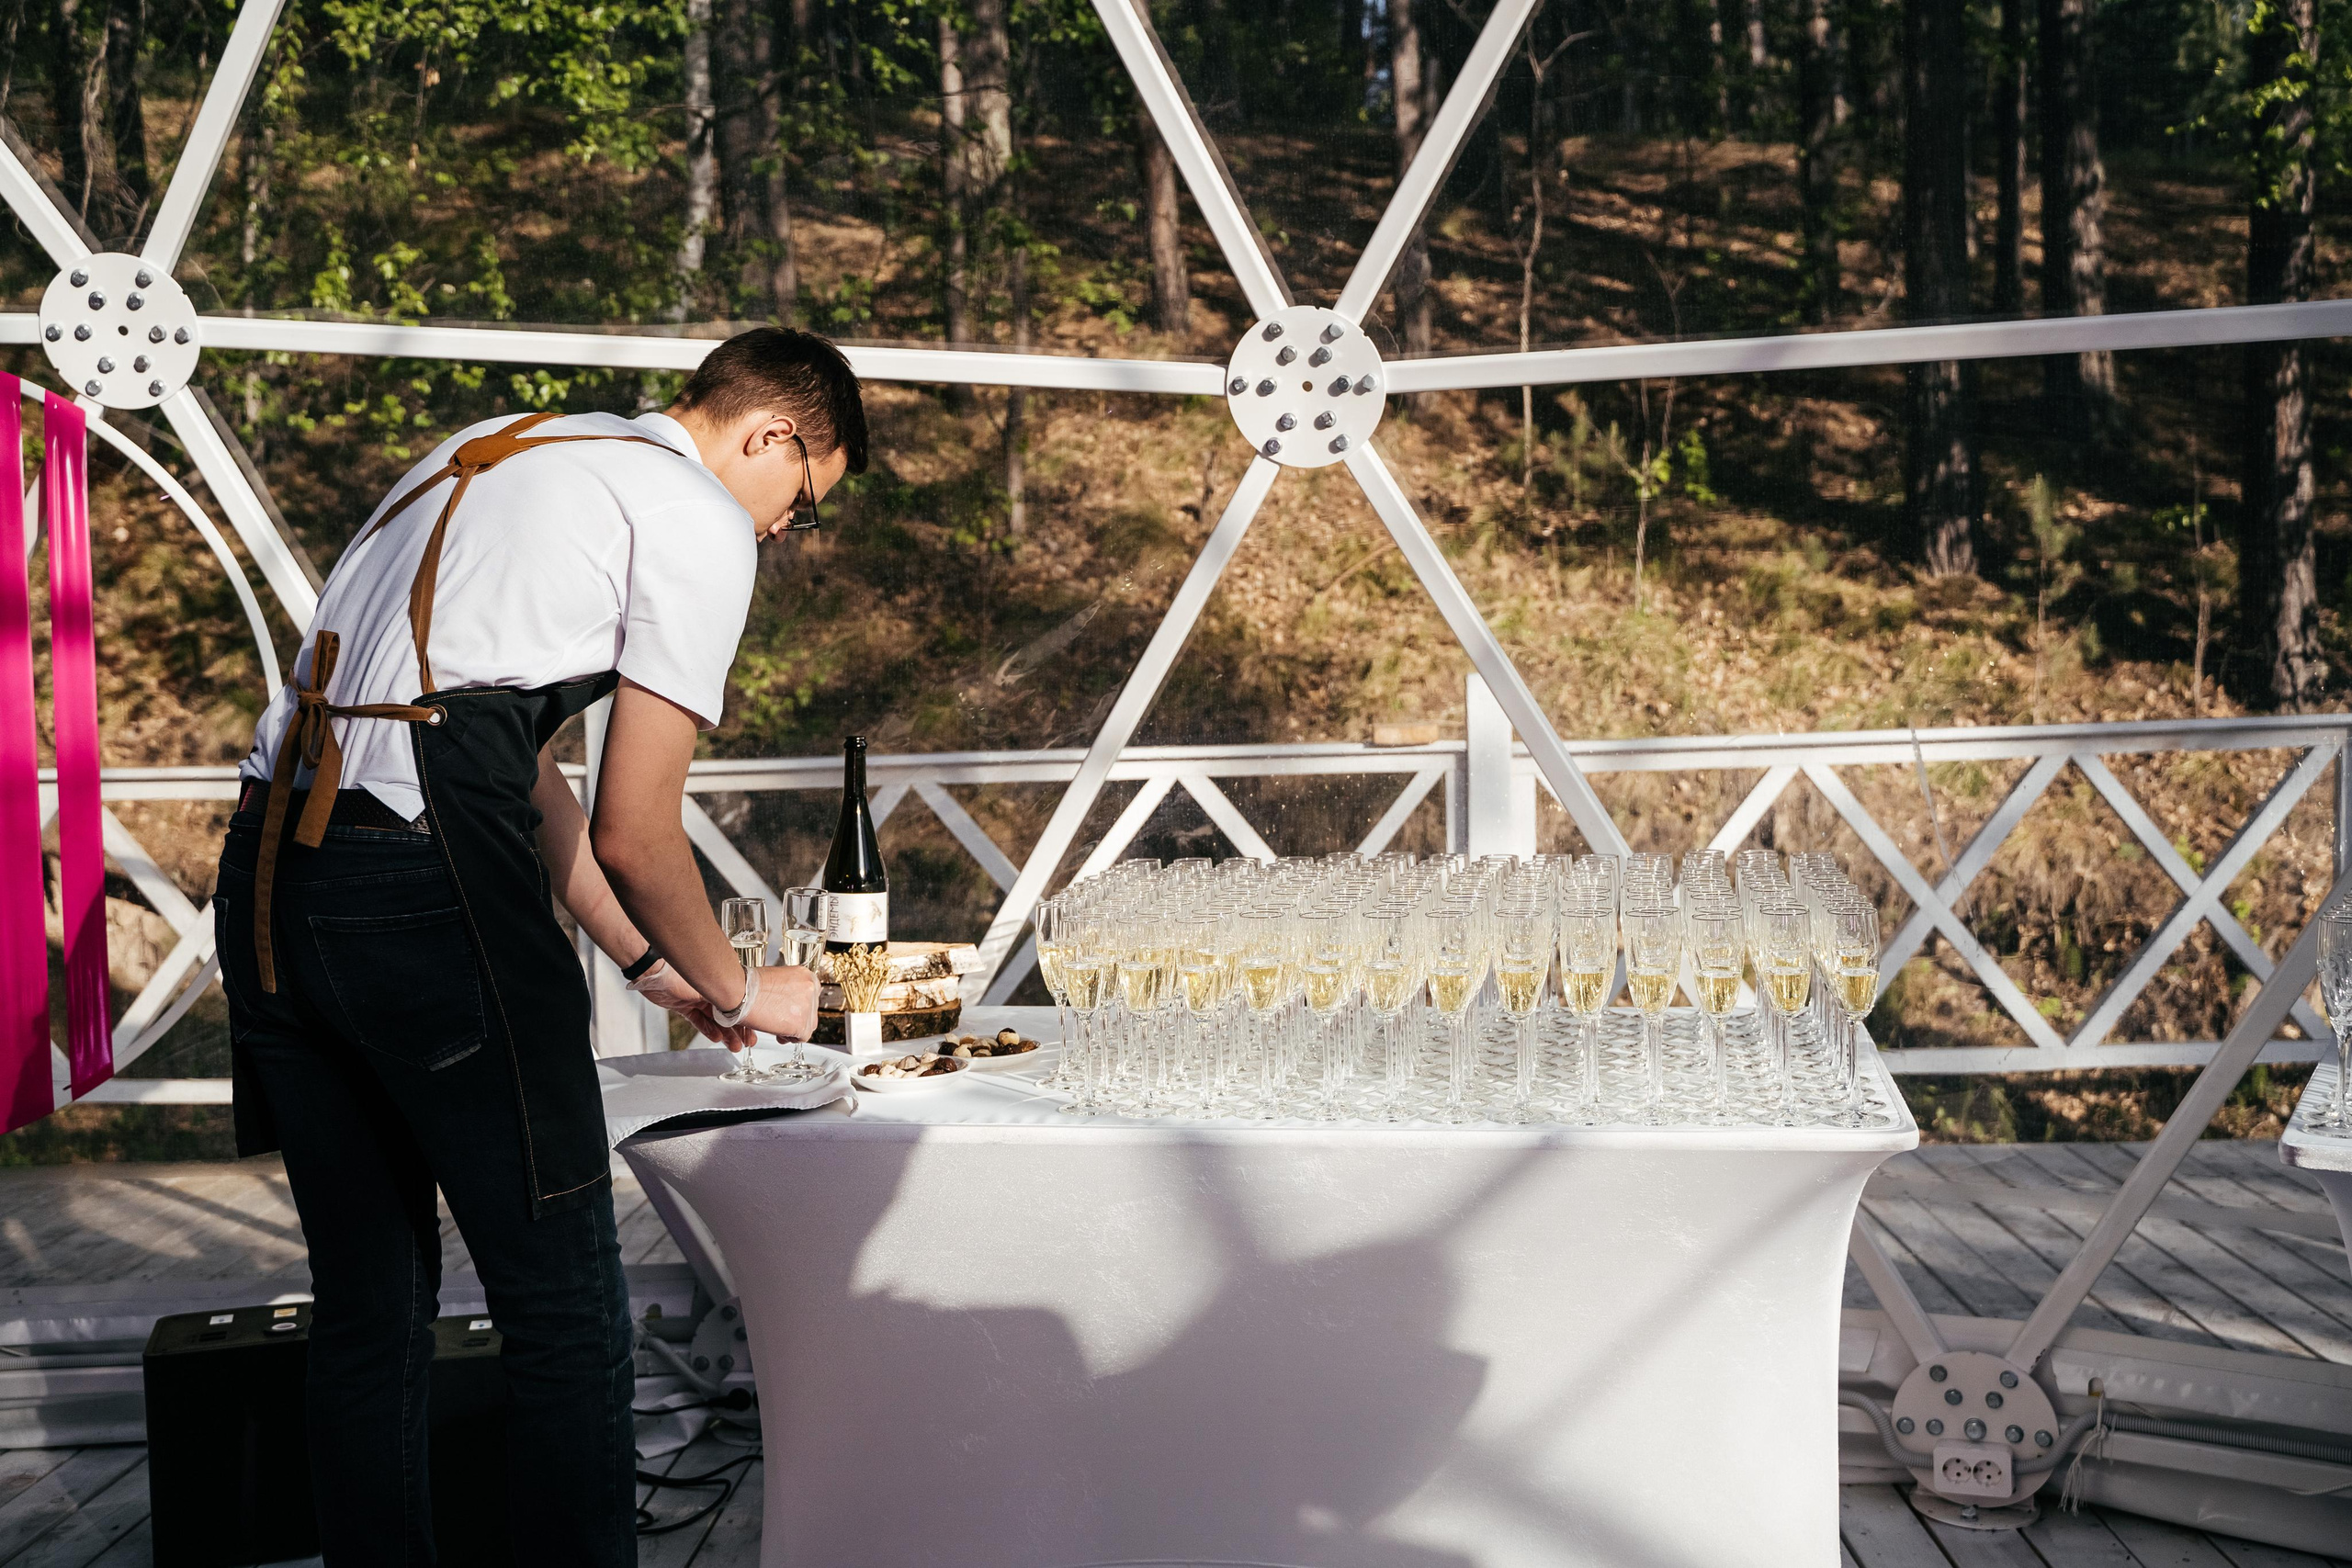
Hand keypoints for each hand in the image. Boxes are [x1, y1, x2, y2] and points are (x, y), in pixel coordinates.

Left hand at [629, 962, 751, 1049]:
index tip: (754, 1029)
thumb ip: (724, 996)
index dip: (747, 1017)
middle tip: (747, 1042)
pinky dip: (708, 1029)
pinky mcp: (683, 1005)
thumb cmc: (679, 971)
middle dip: (739, 1029)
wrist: (652, 972)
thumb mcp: (709, 985)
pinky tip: (717, 1038)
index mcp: (719, 981)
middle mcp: (710, 989)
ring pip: (715, 1019)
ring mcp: (696, 997)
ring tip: (734, 1046)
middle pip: (728, 1013)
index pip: (738, 1002)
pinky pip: (698, 1020)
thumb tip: (740, 1005)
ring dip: (726, 1033)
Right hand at [744, 964, 817, 1044]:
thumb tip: (791, 1002)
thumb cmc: (750, 985)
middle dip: (797, 1018)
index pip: (811, 997)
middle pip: (811, 1012)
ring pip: (808, 1025)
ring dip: (793, 1028)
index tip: (788, 1011)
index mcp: (806, 976)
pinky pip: (801, 1037)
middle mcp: (811, 989)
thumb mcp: (777, 978)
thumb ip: (790, 989)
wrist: (740, 992)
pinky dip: (789, 1038)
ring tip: (776, 1025)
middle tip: (780, 1020)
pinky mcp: (801, 1024)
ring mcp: (808, 1007)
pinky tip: (777, 1032)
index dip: (798, 1007)